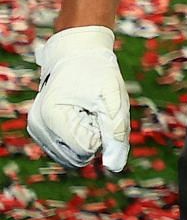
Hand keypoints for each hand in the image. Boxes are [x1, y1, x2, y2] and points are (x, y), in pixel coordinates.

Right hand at [27, 27, 130, 172]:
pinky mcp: (40, 131)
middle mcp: (38, 127)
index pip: (87, 149)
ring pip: (71, 157)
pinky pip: (65, 149)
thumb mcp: (114, 97)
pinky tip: (78, 114)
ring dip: (86, 138)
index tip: (100, 108)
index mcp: (52, 117)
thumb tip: (116, 167)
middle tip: (95, 109)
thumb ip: (117, 131)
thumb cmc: (98, 72)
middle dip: (94, 137)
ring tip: (86, 110)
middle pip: (78, 157)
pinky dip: (78, 136)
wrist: (77, 52)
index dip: (102, 132)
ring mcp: (36, 130)